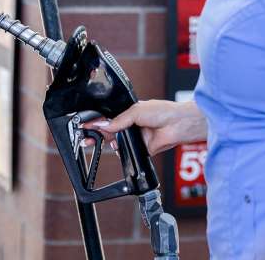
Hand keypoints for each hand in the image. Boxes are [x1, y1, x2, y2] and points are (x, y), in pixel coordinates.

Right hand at [83, 100, 207, 155]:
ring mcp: (136, 138)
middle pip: (110, 132)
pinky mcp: (141, 150)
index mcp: (129, 113)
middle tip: (87, 138)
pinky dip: (121, 152)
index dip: (97, 122)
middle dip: (98, 134)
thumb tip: (103, 125)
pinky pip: (127, 153)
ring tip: (99, 141)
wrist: (178, 125)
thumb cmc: (163, 112)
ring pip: (117, 143)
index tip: (86, 126)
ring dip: (108, 143)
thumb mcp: (136, 111)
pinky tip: (116, 148)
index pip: (109, 118)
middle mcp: (131, 126)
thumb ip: (118, 120)